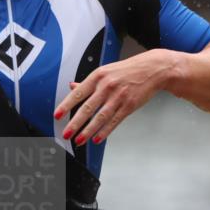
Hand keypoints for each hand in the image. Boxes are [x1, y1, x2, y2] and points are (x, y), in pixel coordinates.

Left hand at [53, 50, 177, 145]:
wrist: (153, 69)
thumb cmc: (128, 70)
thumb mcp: (105, 71)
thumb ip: (88, 82)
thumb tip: (72, 87)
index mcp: (98, 76)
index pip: (78, 93)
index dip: (66, 106)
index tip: (57, 116)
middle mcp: (107, 86)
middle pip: (87, 108)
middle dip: (75, 123)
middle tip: (66, 134)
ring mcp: (118, 97)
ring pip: (100, 117)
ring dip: (88, 131)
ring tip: (79, 140)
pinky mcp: (129, 106)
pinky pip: (114, 121)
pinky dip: (105, 131)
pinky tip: (97, 138)